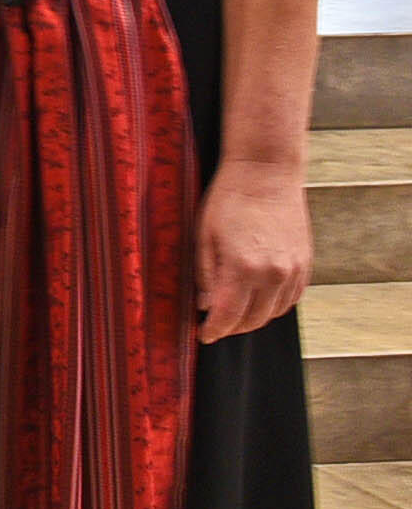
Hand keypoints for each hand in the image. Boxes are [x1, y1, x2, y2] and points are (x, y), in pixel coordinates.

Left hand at [197, 158, 311, 341]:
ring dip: (254, 319)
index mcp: (243, 268)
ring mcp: (293, 270)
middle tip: (215, 325)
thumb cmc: (228, 200)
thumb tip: (205, 306)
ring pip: (274, 312)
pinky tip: (259, 300)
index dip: (213, 331)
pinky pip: (292, 299)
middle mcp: (273, 274)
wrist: (266, 173)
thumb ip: (205, 275)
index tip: (202, 335)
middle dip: (231, 328)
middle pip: (253, 320)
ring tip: (234, 314)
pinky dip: (274, 305)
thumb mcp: (204, 236)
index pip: (227, 316)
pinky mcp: (305, 263)